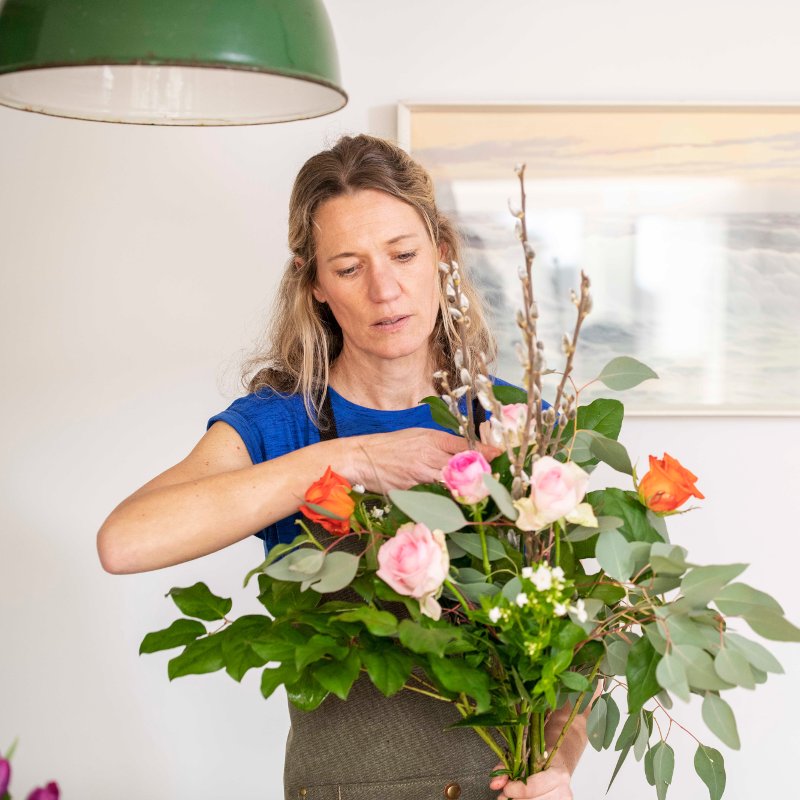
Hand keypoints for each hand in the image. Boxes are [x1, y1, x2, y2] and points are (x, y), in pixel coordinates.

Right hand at [344, 427, 501, 492]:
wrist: (361, 456)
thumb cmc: (390, 447)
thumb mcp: (417, 437)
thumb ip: (440, 445)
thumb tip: (465, 453)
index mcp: (431, 438)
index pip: (464, 444)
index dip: (484, 452)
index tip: (499, 456)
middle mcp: (429, 454)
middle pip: (462, 466)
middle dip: (480, 474)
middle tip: (495, 482)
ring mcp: (420, 473)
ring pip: (450, 483)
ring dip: (466, 491)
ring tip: (481, 497)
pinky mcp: (411, 489)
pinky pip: (433, 497)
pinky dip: (444, 503)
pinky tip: (454, 509)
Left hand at [489, 764, 572, 798]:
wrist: (559, 764)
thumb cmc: (541, 759)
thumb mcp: (523, 756)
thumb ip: (506, 768)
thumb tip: (494, 784)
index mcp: (558, 774)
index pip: (533, 787)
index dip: (516, 790)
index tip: (506, 789)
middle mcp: (564, 791)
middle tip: (504, 796)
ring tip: (512, 798)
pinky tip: (522, 799)